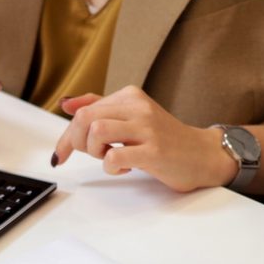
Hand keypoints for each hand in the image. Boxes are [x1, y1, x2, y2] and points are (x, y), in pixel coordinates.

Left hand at [50, 86, 235, 191]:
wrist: (203, 155)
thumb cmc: (165, 140)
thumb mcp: (131, 118)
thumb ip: (100, 108)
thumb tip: (66, 104)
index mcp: (130, 96)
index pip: (83, 110)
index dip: (66, 136)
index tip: (60, 154)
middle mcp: (138, 107)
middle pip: (84, 118)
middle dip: (76, 142)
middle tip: (92, 155)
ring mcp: (147, 128)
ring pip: (96, 132)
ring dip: (95, 151)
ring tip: (110, 158)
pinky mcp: (154, 151)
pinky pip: (114, 157)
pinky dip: (112, 167)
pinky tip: (127, 167)